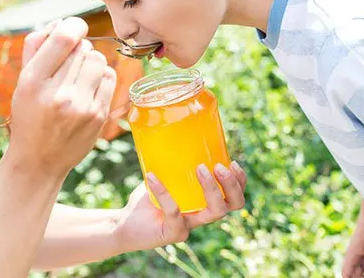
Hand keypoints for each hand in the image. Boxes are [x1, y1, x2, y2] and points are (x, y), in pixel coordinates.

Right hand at [10, 17, 116, 176]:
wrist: (39, 161)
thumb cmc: (29, 116)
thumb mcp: (22, 82)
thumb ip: (36, 48)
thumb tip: (60, 22)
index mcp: (32, 82)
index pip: (63, 39)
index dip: (73, 26)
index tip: (73, 27)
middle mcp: (57, 95)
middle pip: (82, 48)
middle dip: (77, 47)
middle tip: (69, 60)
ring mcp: (81, 107)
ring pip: (98, 59)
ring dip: (90, 60)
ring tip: (79, 73)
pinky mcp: (98, 116)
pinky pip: (109, 76)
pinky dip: (100, 75)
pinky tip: (88, 86)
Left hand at [114, 161, 246, 251]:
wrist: (124, 224)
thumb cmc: (147, 200)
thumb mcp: (163, 178)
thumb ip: (172, 162)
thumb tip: (173, 129)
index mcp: (204, 203)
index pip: (233, 197)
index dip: (239, 182)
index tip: (233, 162)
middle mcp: (201, 216)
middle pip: (231, 205)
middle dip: (230, 184)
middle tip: (218, 166)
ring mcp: (189, 226)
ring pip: (213, 212)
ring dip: (211, 188)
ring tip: (200, 168)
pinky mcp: (173, 233)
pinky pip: (174, 211)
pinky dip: (163, 191)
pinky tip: (152, 177)